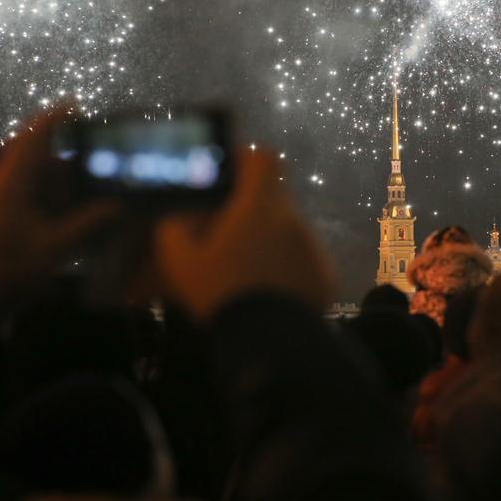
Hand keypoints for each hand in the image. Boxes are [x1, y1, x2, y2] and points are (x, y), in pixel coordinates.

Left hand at [0, 108, 117, 293]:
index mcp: (8, 185)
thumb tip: (115, 206)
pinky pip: (15, 190)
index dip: (53, 119)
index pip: (31, 139)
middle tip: (90, 160)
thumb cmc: (10, 270)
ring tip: (79, 188)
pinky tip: (57, 208)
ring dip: (50, 178)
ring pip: (22, 175)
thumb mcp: (55, 247)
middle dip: (60, 156)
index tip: (75, 105)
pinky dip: (39, 192)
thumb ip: (86, 222)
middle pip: (28, 156)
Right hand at [155, 149, 333, 318]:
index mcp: (259, 205)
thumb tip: (182, 217)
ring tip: (248, 266)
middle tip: (228, 230)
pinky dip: (287, 263)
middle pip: (274, 196)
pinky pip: (302, 256)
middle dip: (252, 206)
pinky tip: (269, 287)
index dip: (246, 159)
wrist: (267, 341)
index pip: (263, 158)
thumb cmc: (220, 292)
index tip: (230, 172)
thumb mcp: (180, 260)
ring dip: (270, 237)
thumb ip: (176, 228)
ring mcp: (312, 245)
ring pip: (288, 228)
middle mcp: (291, 218)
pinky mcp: (324, 272)